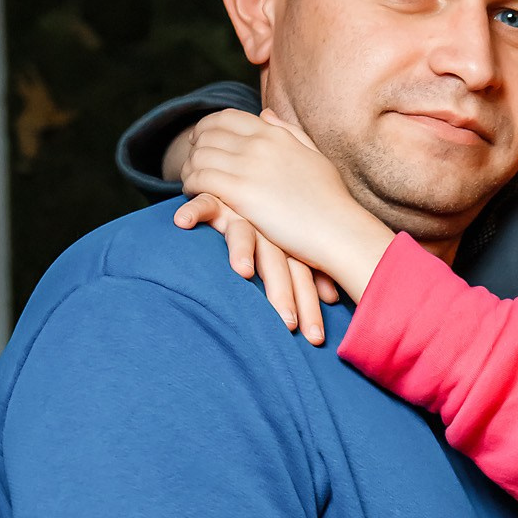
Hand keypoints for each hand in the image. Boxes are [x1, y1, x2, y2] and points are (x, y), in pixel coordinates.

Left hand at [173, 108, 394, 308]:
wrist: (339, 230)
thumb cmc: (332, 201)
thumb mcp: (313, 156)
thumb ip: (288, 132)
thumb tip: (265, 115)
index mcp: (274, 133)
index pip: (226, 118)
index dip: (206, 127)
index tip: (200, 142)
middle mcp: (258, 143)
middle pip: (207, 134)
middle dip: (194, 147)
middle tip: (191, 165)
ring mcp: (248, 166)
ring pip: (199, 156)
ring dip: (188, 168)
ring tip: (190, 183)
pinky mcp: (240, 192)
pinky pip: (199, 178)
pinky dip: (190, 185)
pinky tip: (194, 195)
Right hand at [175, 189, 341, 342]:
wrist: (251, 178)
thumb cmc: (274, 226)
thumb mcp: (292, 248)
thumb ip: (308, 272)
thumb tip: (336, 298)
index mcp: (290, 244)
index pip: (302, 278)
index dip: (309, 306)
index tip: (315, 339)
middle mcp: (269, 230)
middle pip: (277, 263)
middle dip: (282, 294)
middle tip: (288, 324)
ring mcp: (243, 213)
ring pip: (243, 233)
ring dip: (242, 250)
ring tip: (243, 271)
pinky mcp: (217, 200)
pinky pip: (206, 203)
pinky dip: (194, 210)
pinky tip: (181, 222)